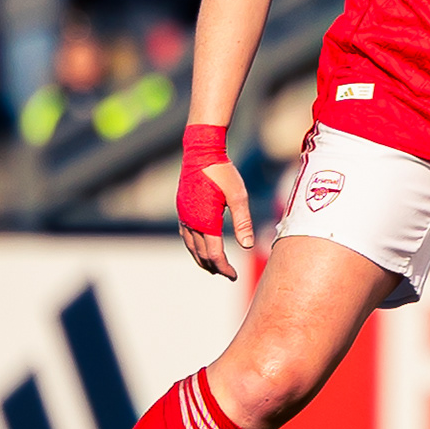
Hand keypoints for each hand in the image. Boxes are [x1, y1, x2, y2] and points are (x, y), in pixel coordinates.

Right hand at [179, 157, 253, 280]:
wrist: (201, 152)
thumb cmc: (223, 173)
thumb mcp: (238, 196)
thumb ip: (243, 222)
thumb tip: (247, 247)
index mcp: (205, 222)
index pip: (214, 255)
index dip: (224, 268)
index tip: (233, 276)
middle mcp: (191, 222)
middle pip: (200, 254)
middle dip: (213, 266)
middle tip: (226, 273)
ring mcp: (184, 216)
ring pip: (190, 246)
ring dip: (201, 258)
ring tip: (212, 266)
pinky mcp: (181, 209)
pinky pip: (185, 235)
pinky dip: (193, 245)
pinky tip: (199, 245)